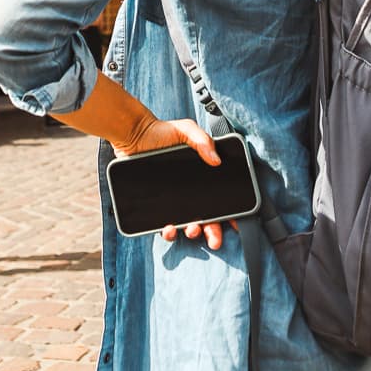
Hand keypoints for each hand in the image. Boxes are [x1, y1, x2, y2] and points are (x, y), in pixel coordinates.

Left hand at [115, 117, 227, 251]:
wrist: (134, 136)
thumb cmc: (162, 132)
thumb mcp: (186, 130)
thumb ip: (203, 140)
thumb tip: (217, 160)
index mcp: (201, 178)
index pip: (219, 200)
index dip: (230, 214)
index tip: (236, 225)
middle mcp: (188, 193)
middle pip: (206, 219)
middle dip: (213, 232)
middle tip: (214, 239)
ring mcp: (172, 202)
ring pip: (187, 226)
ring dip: (192, 233)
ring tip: (192, 229)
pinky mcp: (155, 207)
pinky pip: (164, 226)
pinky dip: (169, 232)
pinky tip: (169, 228)